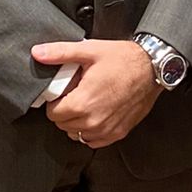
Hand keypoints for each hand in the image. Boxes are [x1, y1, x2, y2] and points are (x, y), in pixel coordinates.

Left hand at [32, 39, 157, 147]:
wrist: (153, 68)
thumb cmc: (123, 59)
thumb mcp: (89, 51)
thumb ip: (60, 53)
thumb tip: (38, 53)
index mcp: (83, 102)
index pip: (52, 114)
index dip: (55, 101)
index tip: (63, 91)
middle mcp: (93, 121)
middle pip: (63, 125)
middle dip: (65, 110)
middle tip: (76, 93)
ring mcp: (106, 129)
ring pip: (76, 134)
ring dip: (77, 121)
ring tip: (87, 102)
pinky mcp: (118, 133)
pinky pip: (93, 140)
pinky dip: (91, 130)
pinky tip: (97, 112)